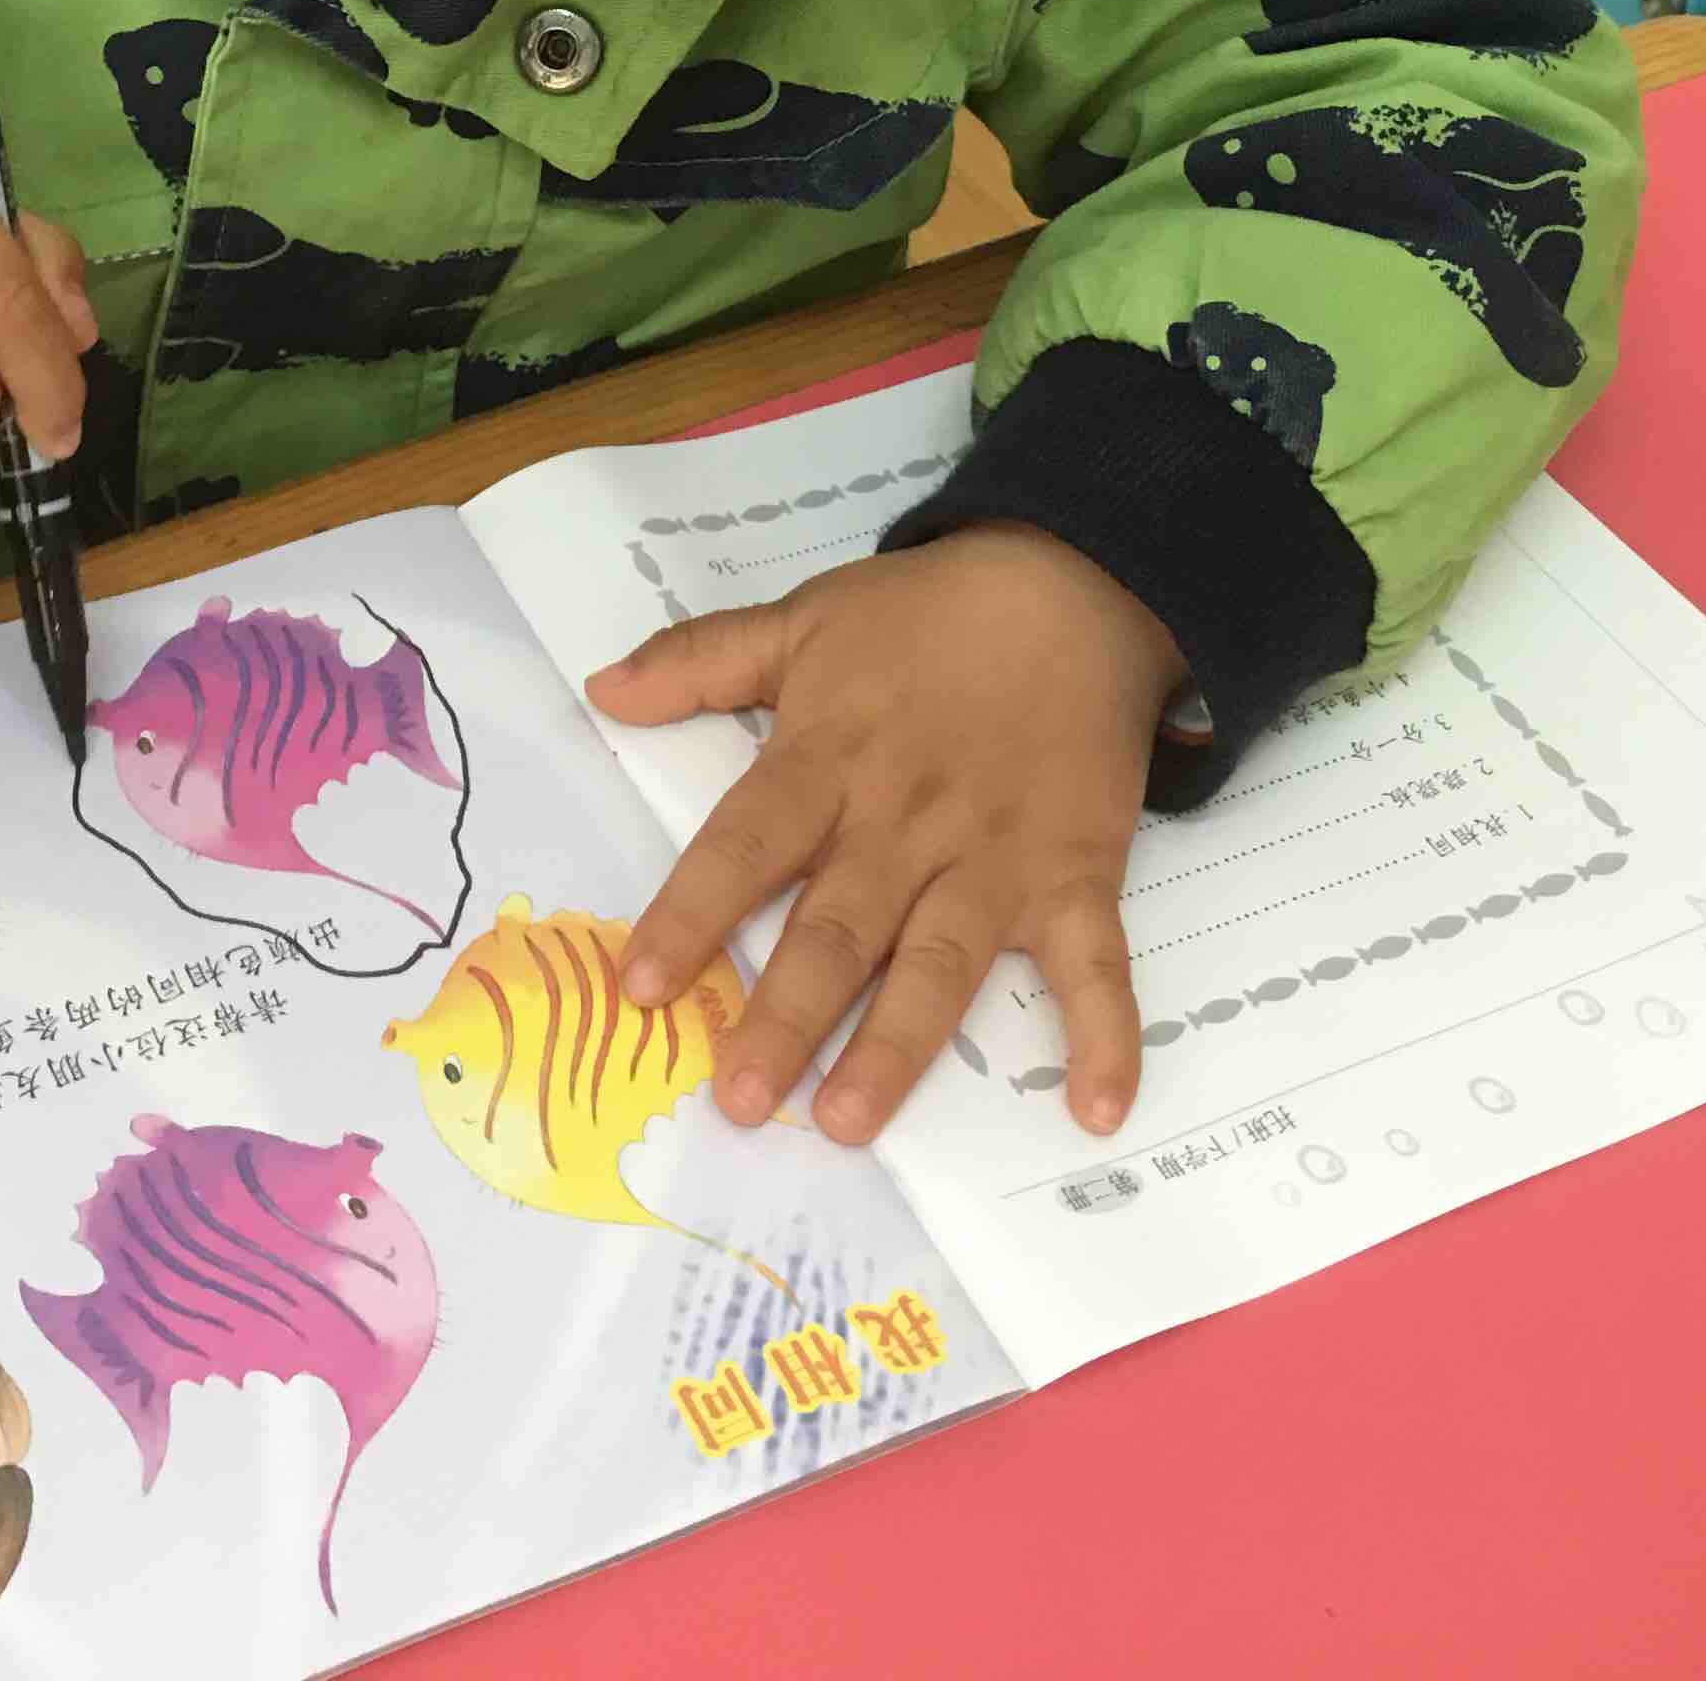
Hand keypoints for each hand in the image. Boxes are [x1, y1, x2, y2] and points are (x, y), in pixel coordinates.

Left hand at [589, 524, 1180, 1145]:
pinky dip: (1104, 1033)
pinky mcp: (1076, 873)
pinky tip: (1097, 1109)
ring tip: (848, 1121)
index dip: (692, 915)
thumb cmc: (925, 616)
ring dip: (897, 1045)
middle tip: (738, 1098)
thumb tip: (601, 691)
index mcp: (829, 760)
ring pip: (940, 961)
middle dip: (785, 1014)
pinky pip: (1095, 962)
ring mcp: (995, 855)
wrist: (1072, 585)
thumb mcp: (803, 622)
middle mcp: (905, 821)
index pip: (746, 845)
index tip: (641, 987)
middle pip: (837, 927)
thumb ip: (701, 661)